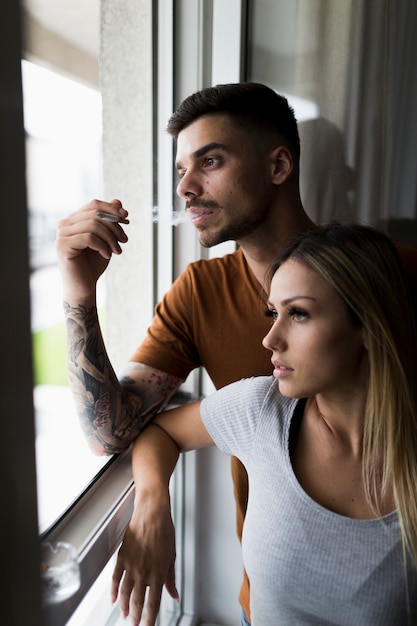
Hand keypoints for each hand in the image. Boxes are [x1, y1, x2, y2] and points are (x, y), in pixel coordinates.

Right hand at [55, 198, 128, 302]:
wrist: (84, 287)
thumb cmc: (93, 264)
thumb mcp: (106, 239)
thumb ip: (109, 221)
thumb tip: (118, 200)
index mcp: (73, 220)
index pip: (94, 205)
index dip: (112, 209)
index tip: (126, 218)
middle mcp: (64, 224)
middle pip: (95, 214)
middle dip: (114, 226)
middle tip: (125, 240)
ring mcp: (61, 234)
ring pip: (93, 225)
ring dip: (111, 238)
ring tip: (118, 251)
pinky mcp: (62, 246)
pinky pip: (88, 237)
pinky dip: (103, 246)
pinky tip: (107, 255)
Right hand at [111, 493, 178, 625]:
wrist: (152, 512)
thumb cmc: (164, 530)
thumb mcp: (172, 556)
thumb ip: (171, 578)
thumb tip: (175, 594)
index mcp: (158, 572)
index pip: (153, 603)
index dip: (150, 619)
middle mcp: (143, 571)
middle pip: (138, 601)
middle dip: (137, 617)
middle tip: (136, 625)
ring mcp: (131, 565)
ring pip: (126, 593)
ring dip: (125, 607)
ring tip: (126, 616)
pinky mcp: (122, 557)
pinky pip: (116, 578)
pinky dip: (114, 591)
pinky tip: (114, 599)